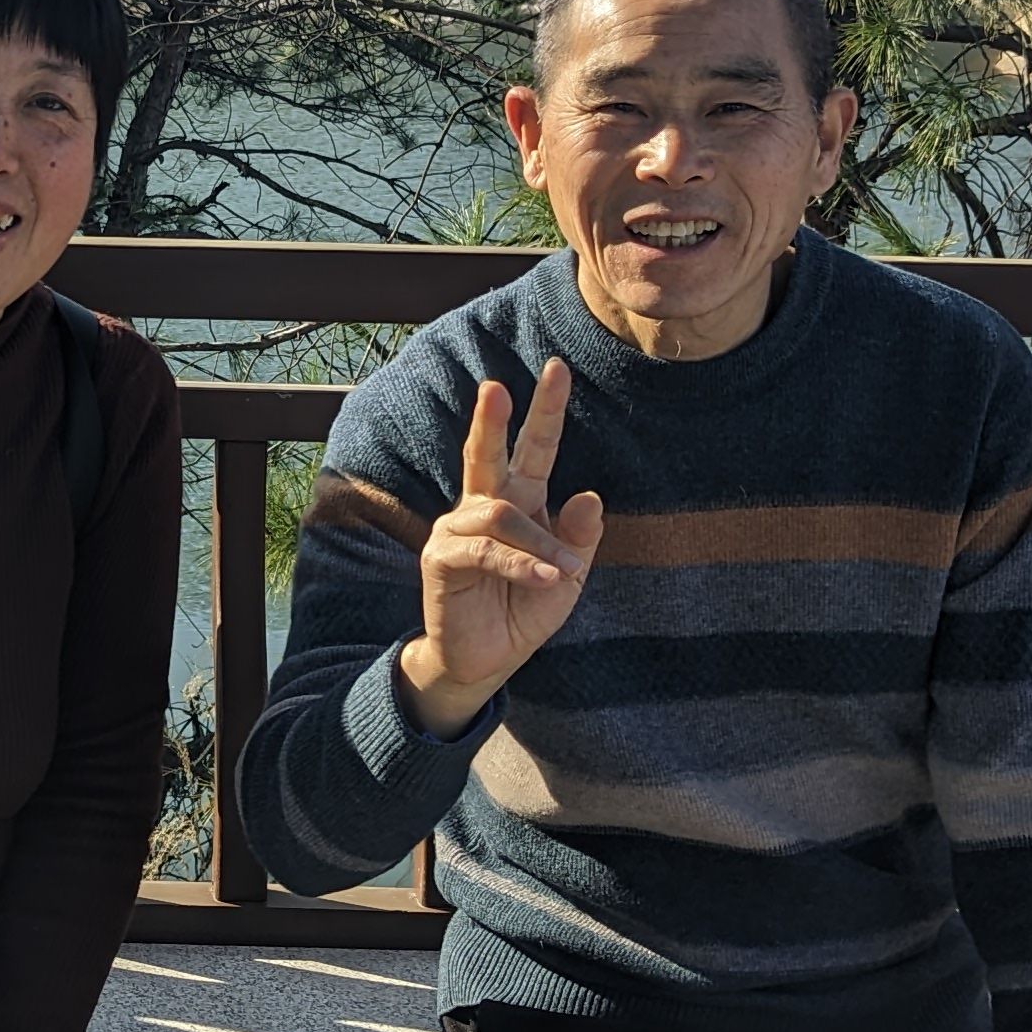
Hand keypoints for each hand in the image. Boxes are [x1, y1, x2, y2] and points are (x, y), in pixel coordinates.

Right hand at [397, 360, 606, 732]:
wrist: (486, 661)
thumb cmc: (523, 612)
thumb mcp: (568, 577)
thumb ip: (580, 538)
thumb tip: (589, 492)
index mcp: (517, 503)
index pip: (533, 450)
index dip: (545, 411)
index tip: (558, 369)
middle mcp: (482, 507)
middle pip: (488, 454)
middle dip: (494, 420)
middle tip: (496, 386)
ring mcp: (457, 530)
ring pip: (502, 514)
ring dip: (540, 544)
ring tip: (564, 572)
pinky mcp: (442, 559)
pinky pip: (484, 550)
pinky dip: (521, 564)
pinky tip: (546, 579)